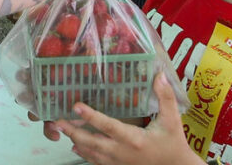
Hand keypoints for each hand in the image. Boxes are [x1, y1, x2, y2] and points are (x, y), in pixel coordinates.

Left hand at [56, 75, 199, 164]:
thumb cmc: (173, 145)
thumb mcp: (172, 121)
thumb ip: (166, 97)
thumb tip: (160, 75)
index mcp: (135, 140)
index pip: (109, 126)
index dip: (91, 116)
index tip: (76, 106)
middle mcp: (123, 152)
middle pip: (92, 142)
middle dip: (73, 131)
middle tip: (57, 121)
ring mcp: (119, 162)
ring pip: (91, 153)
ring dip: (75, 141)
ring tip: (61, 129)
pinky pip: (97, 162)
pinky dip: (84, 154)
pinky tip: (75, 146)